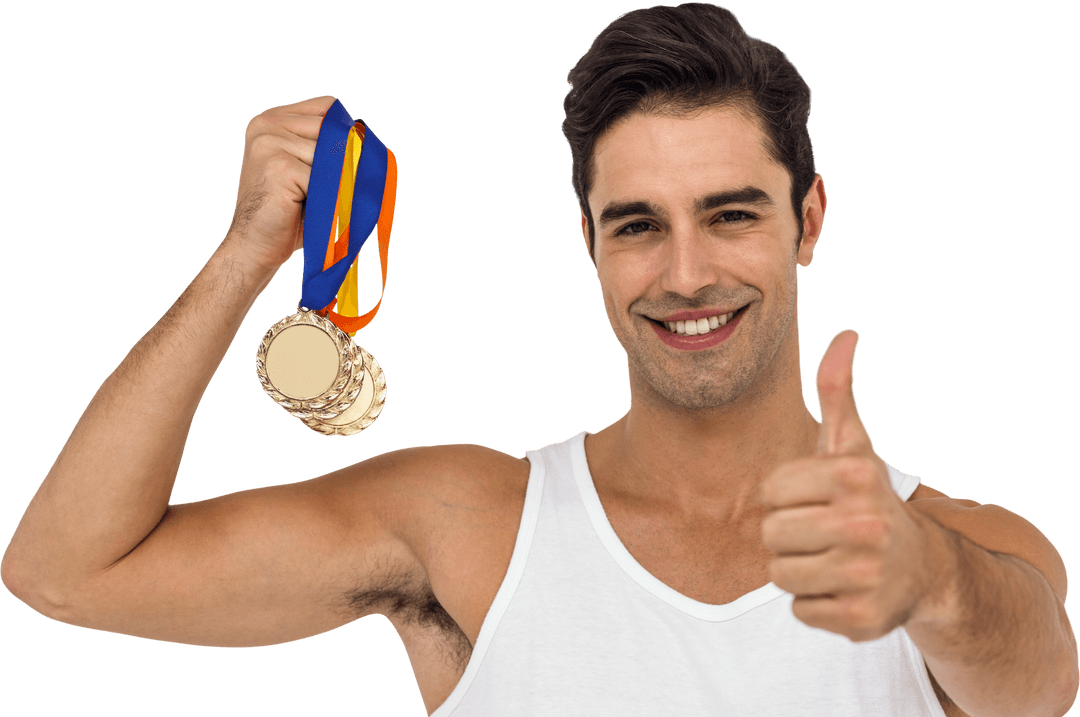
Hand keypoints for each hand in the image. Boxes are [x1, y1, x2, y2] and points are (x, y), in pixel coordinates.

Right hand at [224, 95, 335, 272]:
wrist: (254, 246)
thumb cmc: (286, 212)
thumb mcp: (306, 168)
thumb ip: (326, 146)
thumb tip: (366, 136)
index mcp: (271, 118)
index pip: (326, 106)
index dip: (344, 133)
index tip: (346, 161)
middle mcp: (267, 124)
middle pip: (332, 129)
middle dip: (342, 160)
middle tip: (332, 189)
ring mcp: (271, 142)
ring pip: (331, 155)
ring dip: (333, 182)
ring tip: (316, 201)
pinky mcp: (280, 165)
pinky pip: (325, 178)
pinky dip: (327, 197)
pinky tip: (309, 209)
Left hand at [759, 329, 934, 641]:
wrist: (921, 567)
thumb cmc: (866, 496)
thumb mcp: (852, 444)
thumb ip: (837, 391)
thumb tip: (846, 335)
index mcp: (852, 476)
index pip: (770, 493)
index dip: (787, 497)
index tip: (818, 499)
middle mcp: (864, 524)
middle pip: (771, 535)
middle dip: (789, 535)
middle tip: (823, 532)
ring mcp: (865, 575)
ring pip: (780, 575)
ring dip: (798, 569)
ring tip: (831, 558)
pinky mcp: (862, 619)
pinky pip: (800, 610)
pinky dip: (816, 603)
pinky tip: (843, 588)